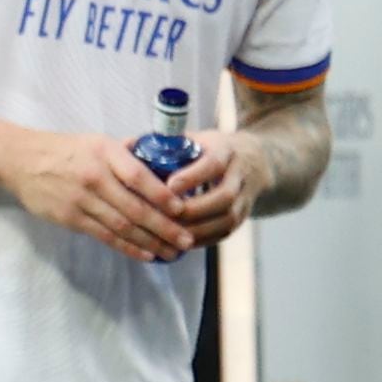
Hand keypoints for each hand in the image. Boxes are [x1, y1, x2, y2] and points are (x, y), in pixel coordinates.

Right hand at [10, 129, 195, 263]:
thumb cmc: (65, 150)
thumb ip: (127, 153)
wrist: (21, 160)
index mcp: (105, 152)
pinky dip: (128, 247)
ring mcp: (81, 200)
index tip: (183, 209)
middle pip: (135, 208)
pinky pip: (105, 236)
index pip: (138, 176)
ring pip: (122, 226)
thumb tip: (162, 160)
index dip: (162, 195)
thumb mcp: (97, 141)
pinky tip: (146, 254)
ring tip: (173, 252)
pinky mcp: (70, 218)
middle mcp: (94, 176)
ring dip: (151, 242)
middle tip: (187, 240)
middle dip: (165, 227)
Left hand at [158, 130, 251, 249]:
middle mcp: (240, 175)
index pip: (213, 164)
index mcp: (226, 150)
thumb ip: (168, 144)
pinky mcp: (242, 218)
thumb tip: (128, 145)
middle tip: (165, 216)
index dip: (192, 177)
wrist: (253, 161)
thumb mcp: (197, 138)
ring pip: (226, 220)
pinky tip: (180, 243)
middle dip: (193, 209)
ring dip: (197, 230)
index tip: (169, 186)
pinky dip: (201, 240)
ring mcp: (244, 199)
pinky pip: (223, 234)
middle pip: (223, 197)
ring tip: (170, 234)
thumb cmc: (212, 150)